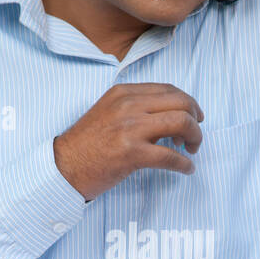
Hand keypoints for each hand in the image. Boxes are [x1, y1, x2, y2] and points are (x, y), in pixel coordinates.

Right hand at [53, 82, 203, 201]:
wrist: (64, 167)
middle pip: (180, 102)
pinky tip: (186, 169)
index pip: (168, 89)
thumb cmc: (87, 145)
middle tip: (195, 135)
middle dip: (195, 119)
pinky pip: (170, 156)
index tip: (193, 116)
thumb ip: (137, 110)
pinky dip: (184, 164)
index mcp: (124, 93)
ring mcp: (130, 128)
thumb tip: (168, 121)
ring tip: (192, 149)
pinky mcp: (132, 153)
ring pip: (181, 123)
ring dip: (195, 137)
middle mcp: (128, 105)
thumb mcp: (110, 114)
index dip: (188, 102)